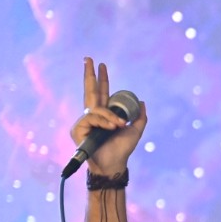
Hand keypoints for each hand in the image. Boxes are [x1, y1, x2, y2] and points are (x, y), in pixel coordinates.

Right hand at [69, 57, 146, 175]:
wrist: (114, 163)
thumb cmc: (122, 149)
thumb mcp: (136, 130)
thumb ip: (140, 117)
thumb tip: (142, 102)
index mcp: (105, 114)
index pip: (103, 93)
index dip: (102, 79)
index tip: (101, 65)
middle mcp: (92, 115)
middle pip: (91, 91)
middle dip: (90, 74)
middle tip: (89, 58)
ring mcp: (84, 121)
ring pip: (97, 109)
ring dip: (110, 117)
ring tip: (119, 126)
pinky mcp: (78, 128)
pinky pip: (92, 117)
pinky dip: (104, 122)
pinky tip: (111, 128)